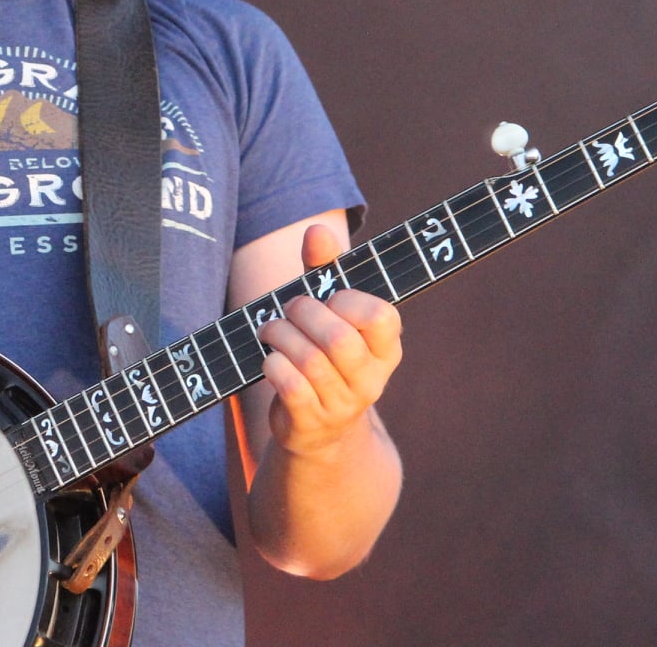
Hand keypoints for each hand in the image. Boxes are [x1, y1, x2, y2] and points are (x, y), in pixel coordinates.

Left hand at [256, 221, 401, 458]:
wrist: (315, 427)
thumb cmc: (321, 351)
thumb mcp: (327, 309)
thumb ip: (323, 269)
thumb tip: (316, 230)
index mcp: (386, 347)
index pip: (379, 316)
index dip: (347, 300)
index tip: (330, 299)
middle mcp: (372, 379)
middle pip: (338, 338)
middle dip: (303, 314)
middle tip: (289, 310)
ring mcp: (343, 404)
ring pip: (309, 360)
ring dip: (280, 335)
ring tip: (271, 330)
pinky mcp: (312, 421)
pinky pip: (290, 385)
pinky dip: (273, 364)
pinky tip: (270, 359)